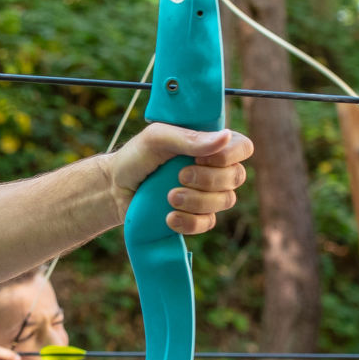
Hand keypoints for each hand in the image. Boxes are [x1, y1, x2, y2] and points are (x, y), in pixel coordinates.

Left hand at [107, 126, 252, 233]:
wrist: (115, 188)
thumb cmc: (136, 157)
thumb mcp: (157, 139)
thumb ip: (189, 138)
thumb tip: (226, 137)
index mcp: (210, 144)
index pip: (242, 147)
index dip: (229, 155)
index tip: (200, 157)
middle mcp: (215, 168)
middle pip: (236, 177)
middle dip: (208, 180)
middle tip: (179, 176)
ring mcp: (208, 194)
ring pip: (225, 201)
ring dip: (197, 201)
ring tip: (169, 197)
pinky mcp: (197, 216)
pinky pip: (208, 222)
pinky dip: (189, 222)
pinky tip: (169, 217)